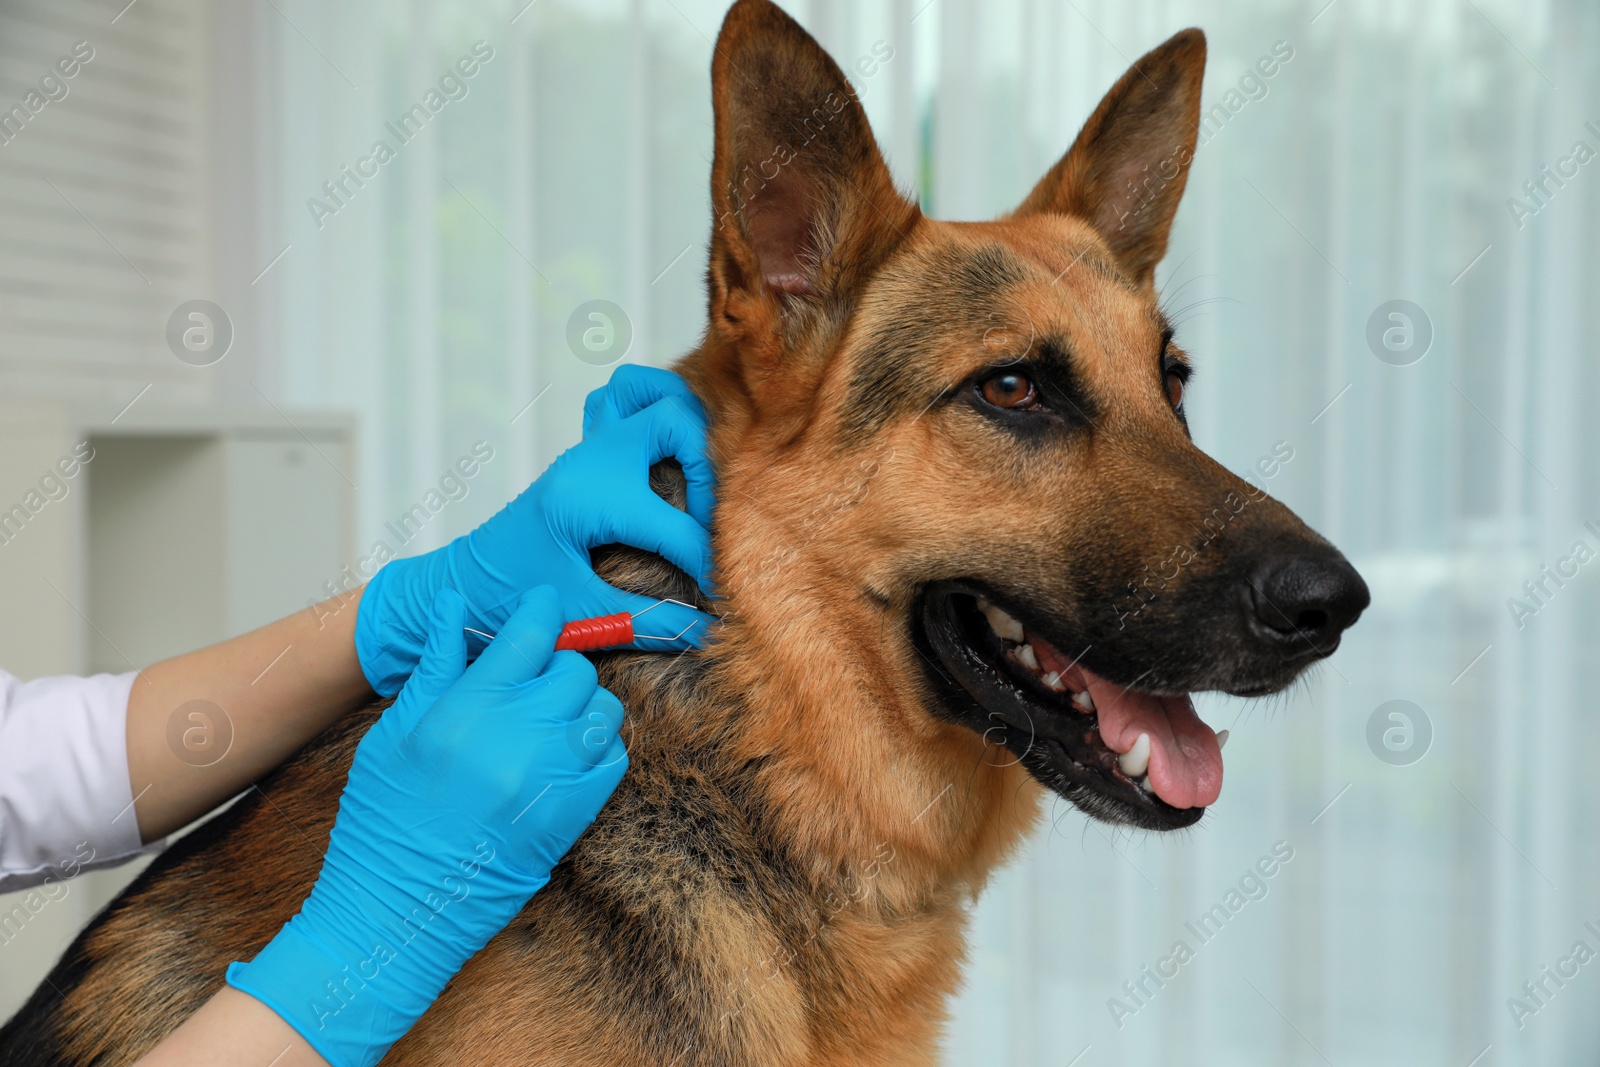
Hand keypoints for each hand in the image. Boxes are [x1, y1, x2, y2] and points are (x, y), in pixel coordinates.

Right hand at [227, 587, 624, 1066]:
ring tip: (546, 720)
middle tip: (530, 680)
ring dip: (581, 706)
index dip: (541, 610)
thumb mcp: (395, 731)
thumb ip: (436, 664)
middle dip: (555, 665)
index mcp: (470, 707)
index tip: (541, 605)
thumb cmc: (385, 817)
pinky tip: (561, 756)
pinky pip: (612, 758)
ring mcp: (553, 776)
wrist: (399, 907)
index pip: (531, 633)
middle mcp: (520, 735)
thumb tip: (453, 605)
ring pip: (602, 709)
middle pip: (574, 668)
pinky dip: (596, 749)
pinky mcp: (574, 814)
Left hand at [355, 364, 716, 695]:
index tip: (719, 595)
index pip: (675, 524)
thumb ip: (647, 622)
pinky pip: (622, 401)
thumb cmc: (508, 601)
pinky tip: (671, 456)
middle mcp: (592, 461)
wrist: (457, 585)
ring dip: (686, 421)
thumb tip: (707, 632)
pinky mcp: (586, 451)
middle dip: (711, 469)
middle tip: (716, 521)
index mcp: (589, 499)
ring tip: (703, 475)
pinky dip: (653, 410)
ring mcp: (588, 448)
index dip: (707, 562)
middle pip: (676, 421)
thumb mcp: (580, 616)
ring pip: (649, 392)